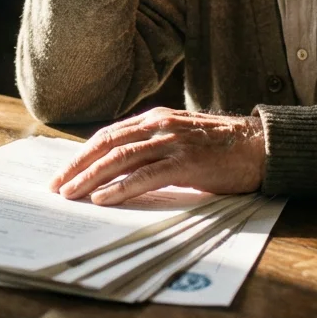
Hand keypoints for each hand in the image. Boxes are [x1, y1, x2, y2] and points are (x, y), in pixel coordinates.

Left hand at [48, 108, 265, 205]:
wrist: (259, 147)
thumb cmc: (220, 149)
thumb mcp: (180, 138)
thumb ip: (153, 146)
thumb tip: (119, 170)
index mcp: (155, 119)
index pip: (108, 135)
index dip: (82, 154)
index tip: (63, 172)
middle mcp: (158, 125)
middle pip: (106, 144)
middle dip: (77, 166)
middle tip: (56, 187)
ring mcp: (172, 142)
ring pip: (120, 159)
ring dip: (91, 178)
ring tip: (72, 195)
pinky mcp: (186, 162)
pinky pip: (145, 176)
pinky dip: (120, 188)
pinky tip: (103, 199)